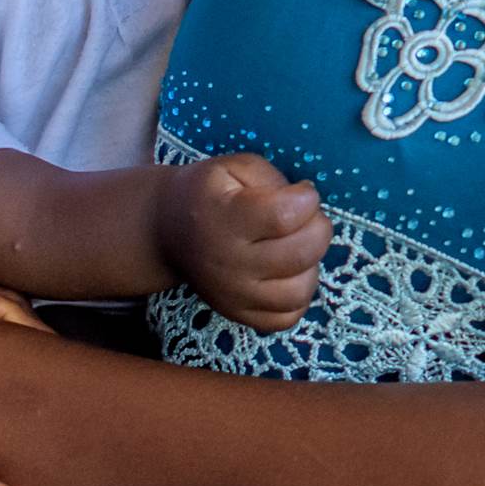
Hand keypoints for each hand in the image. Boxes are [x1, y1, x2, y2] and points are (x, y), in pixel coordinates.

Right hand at [154, 153, 331, 333]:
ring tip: (294, 248)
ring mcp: (234, 296)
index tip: (300, 193)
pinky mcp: (239, 316)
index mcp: (226, 219)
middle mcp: (229, 263)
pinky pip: (287, 317)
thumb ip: (273, 179)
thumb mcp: (235, 167)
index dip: (307, 199)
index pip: (286, 215)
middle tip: (303, 219)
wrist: (167, 231)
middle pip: (301, 253)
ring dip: (310, 265)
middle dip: (317, 228)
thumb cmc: (208, 193)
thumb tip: (306, 200)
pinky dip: (297, 296)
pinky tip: (286, 274)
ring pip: (299, 291)